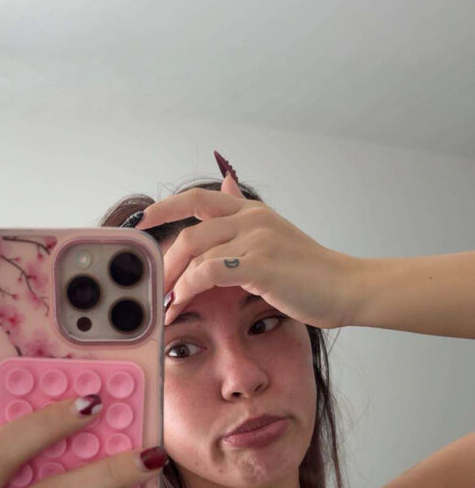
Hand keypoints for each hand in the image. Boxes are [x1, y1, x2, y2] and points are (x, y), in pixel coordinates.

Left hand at [136, 170, 359, 330]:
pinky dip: (188, 289)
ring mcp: (256, 239)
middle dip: (164, 264)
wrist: (346, 287)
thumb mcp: (275, 235)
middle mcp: (251, 219)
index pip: (197, 198)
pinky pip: (209, 272)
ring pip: (194, 253)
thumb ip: (245, 218)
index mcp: (251, 211)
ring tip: (164, 306)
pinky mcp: (260, 265)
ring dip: (172, 283)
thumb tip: (227, 181)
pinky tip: (181, 306)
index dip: (164, 208)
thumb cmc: (310, 273)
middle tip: (152, 289)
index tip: (140, 222)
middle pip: (188, 232)